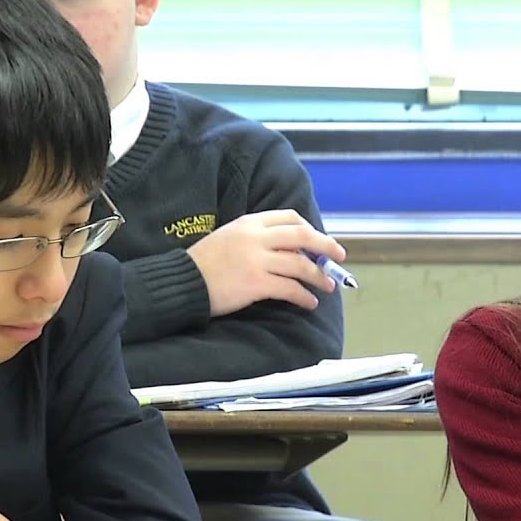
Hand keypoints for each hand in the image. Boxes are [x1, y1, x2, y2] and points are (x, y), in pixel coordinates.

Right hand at [185, 210, 345, 316]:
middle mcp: (256, 237)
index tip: (317, 241)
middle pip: (302, 236)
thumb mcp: (228, 237)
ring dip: (319, 276)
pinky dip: (304, 296)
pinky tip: (309, 303)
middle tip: (339, 256)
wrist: (181, 282)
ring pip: (300, 264)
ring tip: (327, 286)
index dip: (309, 229)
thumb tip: (286, 250)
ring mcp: (257, 260)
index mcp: (249, 223)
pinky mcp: (256, 284)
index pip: (289, 218)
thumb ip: (254, 237)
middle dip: (325, 246)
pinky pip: (290, 289)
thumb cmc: (203, 263)